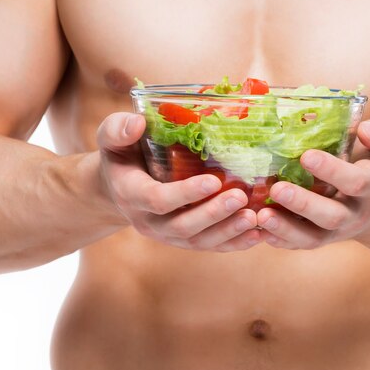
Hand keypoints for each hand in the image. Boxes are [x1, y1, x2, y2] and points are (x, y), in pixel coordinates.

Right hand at [97, 112, 260, 251]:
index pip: (158, 199)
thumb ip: (119, 130)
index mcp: (131, 195)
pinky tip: (256, 235)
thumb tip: (138, 123)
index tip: (213, 181)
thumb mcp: (113, 138)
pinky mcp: (183, 240)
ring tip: (253, 218)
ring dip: (227, 231)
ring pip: (198, 241)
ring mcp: (167, 235)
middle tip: (241, 197)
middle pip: (182, 226)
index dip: (186, 193)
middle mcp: (148, 222)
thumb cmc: (122, 155)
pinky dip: (233, 243)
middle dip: (213, 214)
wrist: (118, 187)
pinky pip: (209, 247)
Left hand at [256, 118, 369, 248]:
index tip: (306, 156)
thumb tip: (365, 131)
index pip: (355, 181)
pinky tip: (259, 230)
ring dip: (286, 228)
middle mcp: (355, 212)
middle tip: (277, 188)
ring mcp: (336, 230)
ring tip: (261, 215)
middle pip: (332, 215)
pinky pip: (300, 245)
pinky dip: (280, 240)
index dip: (332, 170)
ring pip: (313, 237)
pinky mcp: (320, 239)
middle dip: (304, 203)